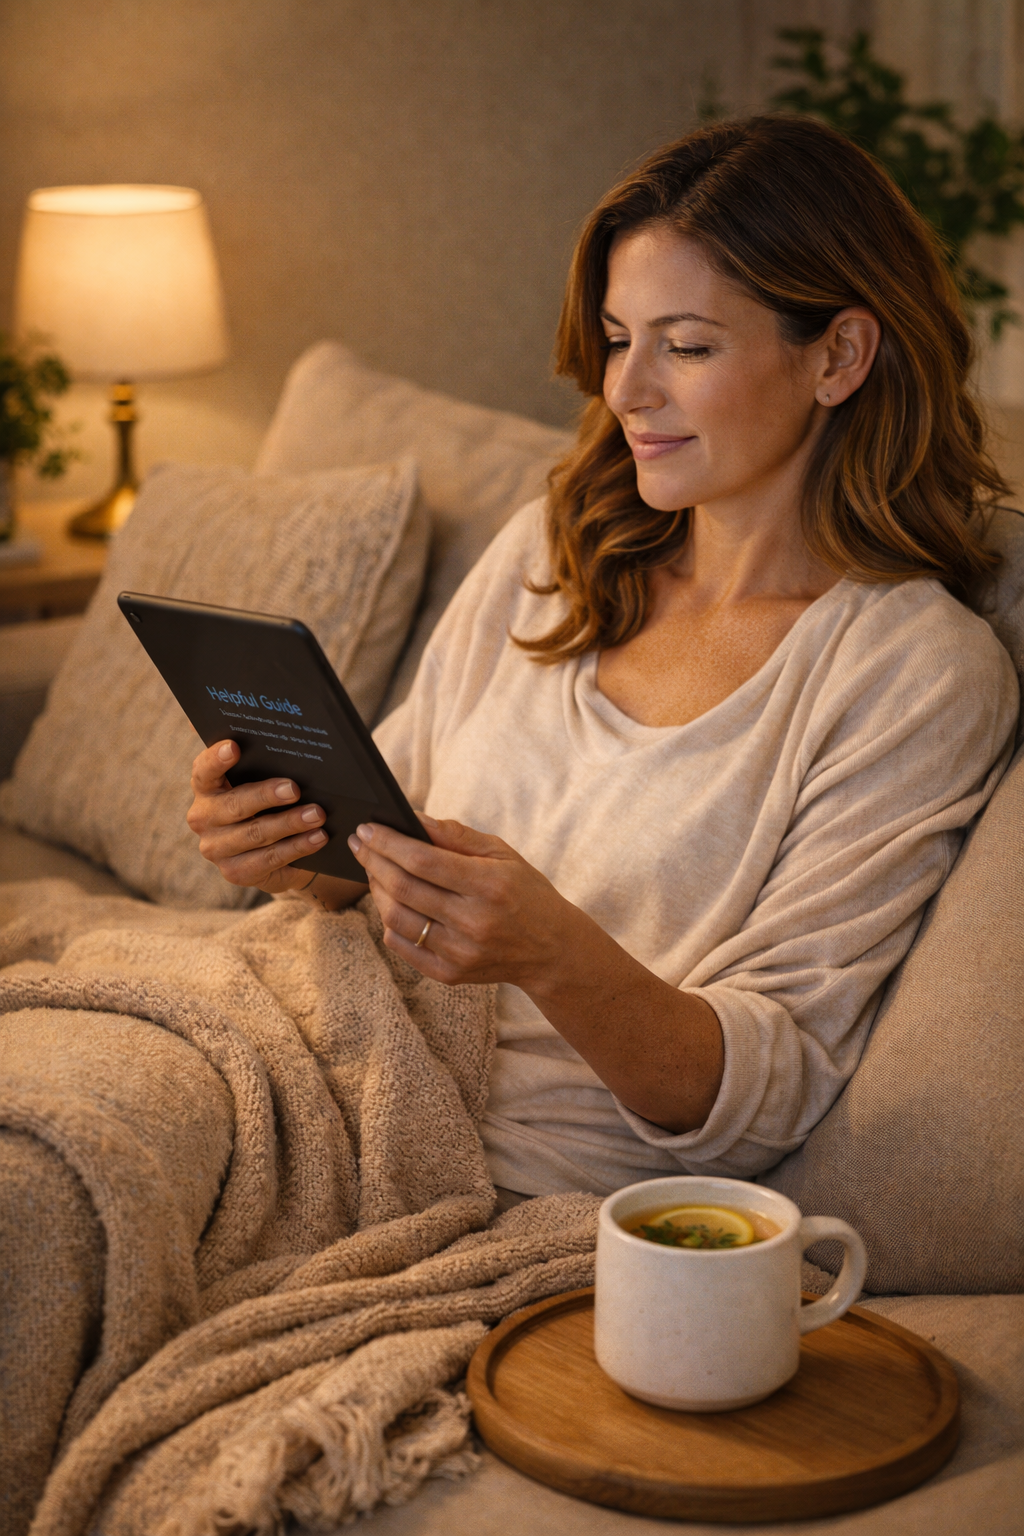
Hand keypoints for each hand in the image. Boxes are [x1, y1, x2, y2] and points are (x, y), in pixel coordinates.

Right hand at [187, 739, 337, 895]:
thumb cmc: (269, 803)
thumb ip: (260, 756)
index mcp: (205, 787)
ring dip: (290, 824)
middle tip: (295, 788)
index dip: (216, 759)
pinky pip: (269, 859)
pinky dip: (297, 847)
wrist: (277, 851)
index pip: (203, 770)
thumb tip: (267, 718)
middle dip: (266, 795)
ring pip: (255, 834)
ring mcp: (216, 849)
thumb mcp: (262, 778)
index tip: (235, 746)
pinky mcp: (235, 873)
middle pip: (234, 805)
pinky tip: (317, 838)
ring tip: (317, 814)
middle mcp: (203, 818)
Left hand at [347, 815, 578, 988]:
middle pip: (404, 888)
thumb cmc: (526, 893)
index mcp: (489, 885)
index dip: (389, 843)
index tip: (367, 829)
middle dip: (373, 861)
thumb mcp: (503, 855)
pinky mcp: (450, 974)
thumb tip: (413, 819)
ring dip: (376, 889)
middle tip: (360, 843)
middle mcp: (473, 922)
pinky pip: (401, 945)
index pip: (423, 861)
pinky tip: (390, 902)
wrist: (552, 951)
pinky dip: (388, 920)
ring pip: (396, 918)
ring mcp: (460, 953)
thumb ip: (457, 836)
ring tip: (374, 870)